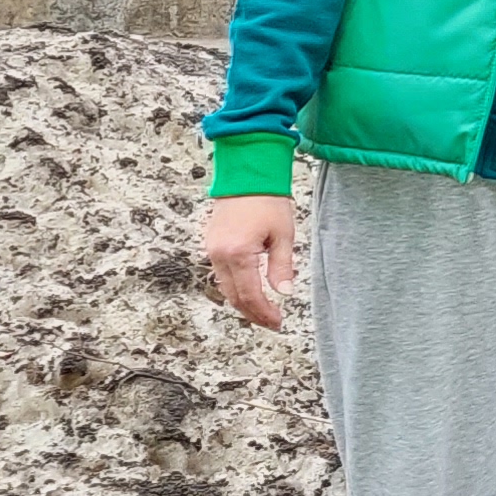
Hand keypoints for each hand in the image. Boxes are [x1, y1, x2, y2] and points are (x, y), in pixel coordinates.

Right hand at [201, 195, 298, 329]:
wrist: (247, 173)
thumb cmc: (267, 199)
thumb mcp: (283, 234)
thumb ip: (282, 267)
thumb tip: (283, 293)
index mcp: (238, 253)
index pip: (250, 295)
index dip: (264, 313)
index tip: (277, 321)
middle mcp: (220, 254)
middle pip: (233, 296)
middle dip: (252, 313)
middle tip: (271, 322)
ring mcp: (212, 249)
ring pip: (224, 287)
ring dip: (242, 302)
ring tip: (262, 310)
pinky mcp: (211, 243)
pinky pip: (220, 273)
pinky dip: (234, 286)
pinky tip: (249, 290)